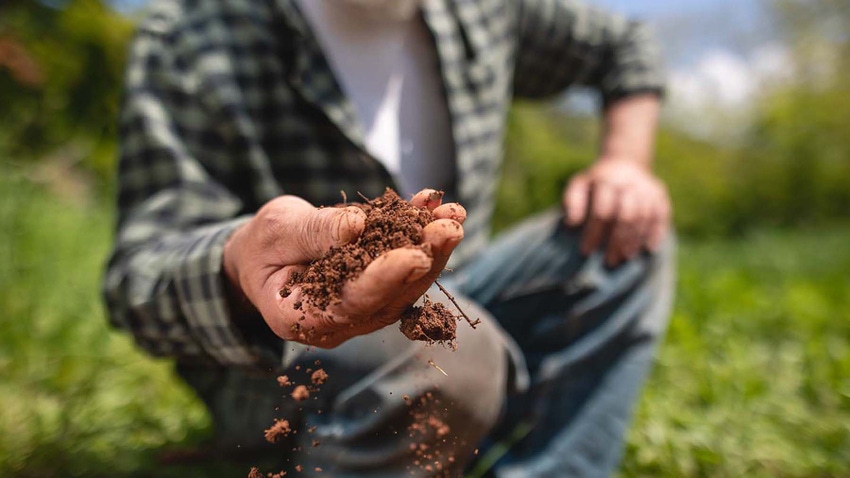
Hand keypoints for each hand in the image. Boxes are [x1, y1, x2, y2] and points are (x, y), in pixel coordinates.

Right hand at [223, 189, 464, 347]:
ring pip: (407, 284)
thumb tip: (356, 226)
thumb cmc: (263, 244)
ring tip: (453, 215)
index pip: (350, 304)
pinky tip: (436, 205)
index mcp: (300, 317)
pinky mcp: (380, 288)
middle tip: (449, 229)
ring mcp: (362, 308)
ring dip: (433, 248)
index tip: (415, 255)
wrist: (267, 252)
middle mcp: (338, 321)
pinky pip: (407, 266)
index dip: (384, 280)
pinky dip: (423, 235)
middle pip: (389, 297)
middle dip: (424, 260)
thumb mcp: (277, 230)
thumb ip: (314, 232)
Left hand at [563, 157, 670, 265]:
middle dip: (617, 241)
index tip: (586, 251)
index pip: (601, 211)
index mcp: (606, 181)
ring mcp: (647, 188)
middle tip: (609, 261)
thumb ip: (572, 202)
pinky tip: (649, 249)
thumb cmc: (596, 183)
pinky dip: (656, 232)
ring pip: (644, 218)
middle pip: (626, 216)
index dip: (593, 233)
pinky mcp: (660, 194)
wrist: (624, 163)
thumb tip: (571, 223)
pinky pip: (662, 215)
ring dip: (635, 240)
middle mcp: (629, 183)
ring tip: (624, 257)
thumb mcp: (579, 185)